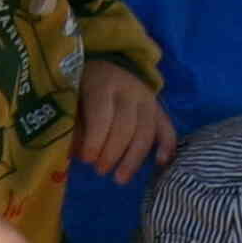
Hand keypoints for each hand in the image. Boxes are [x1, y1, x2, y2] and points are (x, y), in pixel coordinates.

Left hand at [75, 64, 176, 180]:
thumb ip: (75, 124)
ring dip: (134, 158)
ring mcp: (148, 100)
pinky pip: (167, 128)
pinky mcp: (159, 110)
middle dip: (112, 153)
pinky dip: (167, 145)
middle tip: (100, 171)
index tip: (86, 160)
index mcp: (104, 85)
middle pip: (126, 127)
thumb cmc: (86, 85)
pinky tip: (160, 163)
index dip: (95, 141)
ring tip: (120, 179)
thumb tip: (75, 153)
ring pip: (146, 132)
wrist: (111, 63)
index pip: (102, 116)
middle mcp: (129, 91)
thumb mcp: (74, 97)